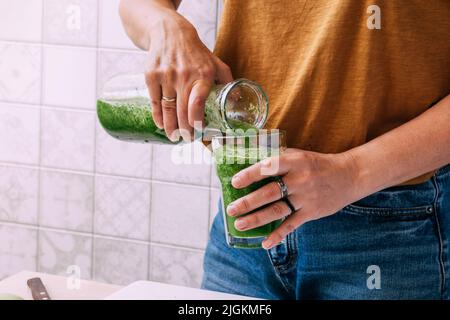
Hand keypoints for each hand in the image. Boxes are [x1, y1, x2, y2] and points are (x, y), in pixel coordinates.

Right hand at [144, 13, 232, 140]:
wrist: (170, 32)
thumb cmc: (196, 53)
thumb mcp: (216, 63)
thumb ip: (227, 82)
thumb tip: (237, 103)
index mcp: (203, 74)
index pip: (198, 101)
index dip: (197, 118)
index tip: (198, 130)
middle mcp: (184, 75)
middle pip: (182, 110)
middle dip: (185, 130)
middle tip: (187, 138)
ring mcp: (166, 76)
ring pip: (167, 108)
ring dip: (170, 127)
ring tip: (175, 137)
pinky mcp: (152, 76)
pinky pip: (154, 101)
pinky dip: (158, 116)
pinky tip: (162, 124)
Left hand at [226, 149, 360, 248]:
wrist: (348, 176)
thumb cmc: (316, 164)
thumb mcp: (298, 155)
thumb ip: (277, 160)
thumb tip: (248, 164)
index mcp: (294, 162)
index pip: (268, 167)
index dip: (250, 175)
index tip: (234, 182)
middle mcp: (299, 179)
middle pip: (269, 192)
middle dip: (248, 202)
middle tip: (230, 209)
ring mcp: (306, 197)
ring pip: (277, 210)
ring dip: (256, 219)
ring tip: (240, 225)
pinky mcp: (312, 212)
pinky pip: (292, 225)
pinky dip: (278, 235)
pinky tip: (265, 243)